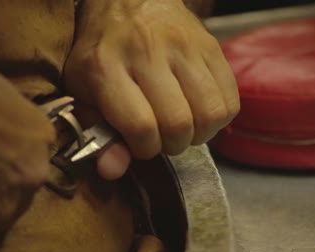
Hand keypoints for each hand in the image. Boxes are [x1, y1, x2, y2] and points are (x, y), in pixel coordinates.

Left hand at [65, 0, 238, 161]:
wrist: (131, 1)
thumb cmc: (104, 52)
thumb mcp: (84, 90)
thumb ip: (97, 132)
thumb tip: (113, 171)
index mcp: (105, 66)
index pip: (140, 126)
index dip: (144, 148)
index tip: (141, 143)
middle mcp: (146, 52)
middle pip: (178, 123)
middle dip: (172, 144)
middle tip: (163, 137)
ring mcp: (184, 46)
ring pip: (210, 113)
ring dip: (199, 134)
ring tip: (185, 126)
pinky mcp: (212, 47)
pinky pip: (230, 99)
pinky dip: (218, 118)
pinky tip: (200, 112)